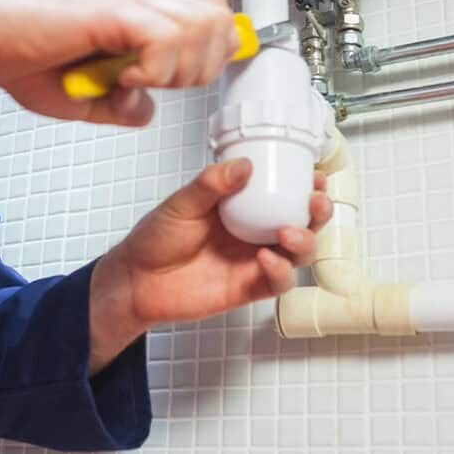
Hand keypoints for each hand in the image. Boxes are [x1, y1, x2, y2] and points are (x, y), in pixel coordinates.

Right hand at [0, 0, 236, 125]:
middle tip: (161, 85)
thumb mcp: (84, 98)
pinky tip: (122, 77)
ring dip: (177, 68)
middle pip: (218, 21)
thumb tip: (146, 110)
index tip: (181, 81)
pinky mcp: (111, 11)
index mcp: (141, 18)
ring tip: (137, 80)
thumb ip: (122, 106)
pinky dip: (153, 69)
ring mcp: (129, 4)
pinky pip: (163, 38)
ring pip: (201, 27)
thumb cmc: (23, 59)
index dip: (211, 55)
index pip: (211, 19)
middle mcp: (142, 4)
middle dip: (201, 67)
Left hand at [87, 159, 332, 372]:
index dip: (304, 186)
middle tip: (315, 203)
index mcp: (241, 207)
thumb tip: (243, 165)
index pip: (282, 193)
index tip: (314, 175)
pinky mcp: (248, 288)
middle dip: (317, 214)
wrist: (136, 280)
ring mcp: (253, 261)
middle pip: (302, 223)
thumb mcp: (181, 204)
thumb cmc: (155, 239)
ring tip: (288, 232)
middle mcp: (253, 233)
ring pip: (298, 254)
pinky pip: (277, 281)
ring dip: (304, 241)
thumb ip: (211, 185)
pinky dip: (280, 270)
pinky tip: (266, 258)